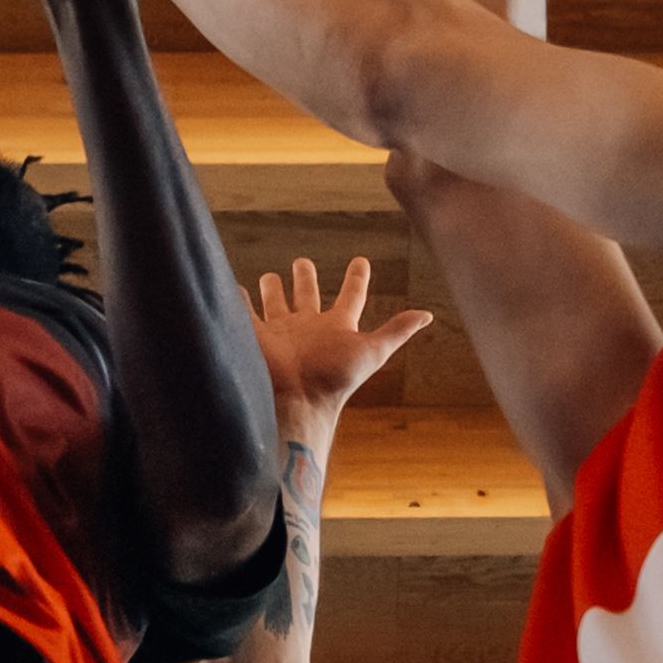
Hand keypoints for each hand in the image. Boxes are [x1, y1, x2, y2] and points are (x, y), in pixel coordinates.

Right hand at [248, 254, 434, 439]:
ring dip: (272, 289)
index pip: (350, 296)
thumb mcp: (372, 351)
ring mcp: (281, 331)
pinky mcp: (255, 336)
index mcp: (336, 327)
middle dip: (304, 277)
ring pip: (275, 302)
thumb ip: (397, 331)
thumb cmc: (335, 379)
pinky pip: (245, 313)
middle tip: (301, 261)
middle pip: (307, 295)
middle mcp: (308, 326)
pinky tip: (232, 289)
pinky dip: (237, 300)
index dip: (356, 278)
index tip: (361, 261)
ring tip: (268, 276)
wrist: (296, 402)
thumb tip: (429, 314)